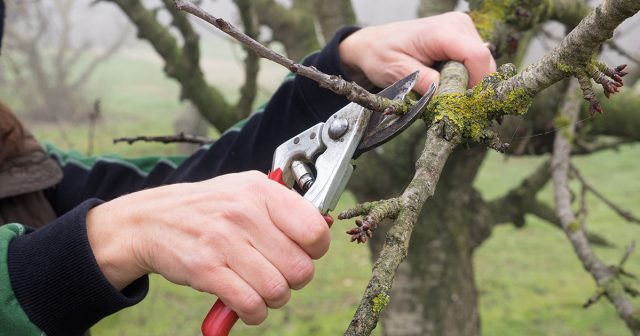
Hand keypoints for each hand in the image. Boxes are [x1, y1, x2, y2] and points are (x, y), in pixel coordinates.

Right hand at [86, 171, 329, 324]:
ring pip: (277, 290)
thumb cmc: (207, 207)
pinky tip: (247, 303)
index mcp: (261, 191)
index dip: (315, 250)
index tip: (303, 252)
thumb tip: (322, 227)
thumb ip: (283, 206)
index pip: (315, 230)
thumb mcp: (245, 189)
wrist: (150, 220)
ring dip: (274, 298)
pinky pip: (250, 304)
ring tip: (261, 288)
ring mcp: (224, 242)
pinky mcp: (206, 270)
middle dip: (294, 280)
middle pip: (300, 268)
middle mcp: (244, 213)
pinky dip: (254, 312)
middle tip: (279, 274)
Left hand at [339, 12, 495, 93]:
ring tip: (443, 91)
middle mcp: (458, 25)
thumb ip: (423, 82)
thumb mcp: (396, 72)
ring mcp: (463, 29)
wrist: (374, 44)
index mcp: (441, 31)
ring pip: (483, 65)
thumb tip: (446, 96)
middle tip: (448, 103)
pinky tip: (447, 83)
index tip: (460, 104)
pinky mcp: (463, 38)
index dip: (476, 84)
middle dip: (471, 87)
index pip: (477, 57)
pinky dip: (465, 77)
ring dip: (467, 83)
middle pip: (484, 63)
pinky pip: (476, 63)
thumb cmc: (381, 55)